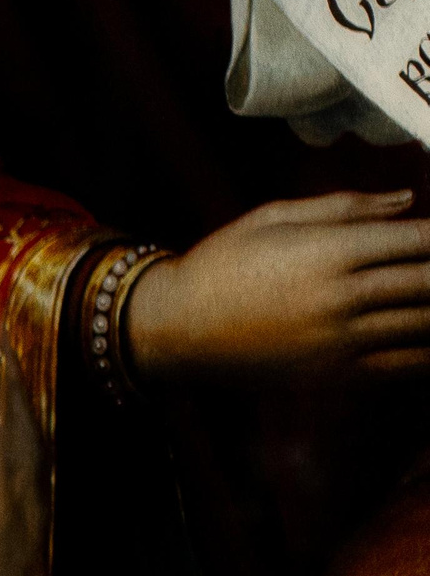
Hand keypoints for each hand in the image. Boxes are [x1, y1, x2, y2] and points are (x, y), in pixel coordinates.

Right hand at [127, 190, 429, 384]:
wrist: (171, 327)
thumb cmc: (219, 263)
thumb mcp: (275, 217)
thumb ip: (347, 207)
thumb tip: (407, 201)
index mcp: (329, 251)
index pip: (419, 240)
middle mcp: (340, 298)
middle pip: (427, 283)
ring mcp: (337, 341)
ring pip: (422, 326)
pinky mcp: (329, 375)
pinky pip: (400, 366)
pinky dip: (425, 353)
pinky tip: (428, 339)